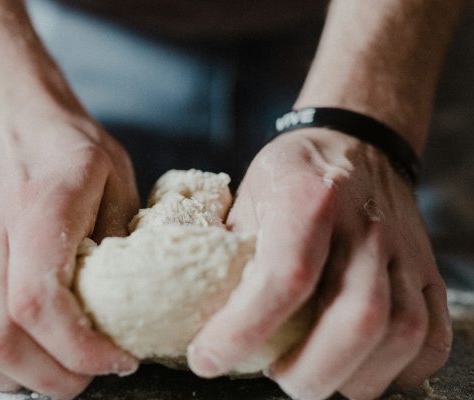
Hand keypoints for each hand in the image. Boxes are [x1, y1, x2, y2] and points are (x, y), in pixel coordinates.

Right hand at [0, 114, 139, 398]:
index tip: (118, 359)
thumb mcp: (117, 178)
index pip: (37, 300)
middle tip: (89, 374)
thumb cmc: (70, 153)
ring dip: (6, 374)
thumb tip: (129, 300)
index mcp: (39, 209)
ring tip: (48, 368)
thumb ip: (125, 236)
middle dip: (50, 376)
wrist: (13, 127)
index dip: (78, 347)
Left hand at [188, 129, 451, 398]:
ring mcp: (403, 249)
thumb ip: (230, 251)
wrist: (355, 144)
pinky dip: (400, 369)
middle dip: (310, 371)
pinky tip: (361, 368)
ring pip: (400, 333)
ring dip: (353, 376)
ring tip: (313, 376)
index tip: (207, 359)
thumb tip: (199, 311)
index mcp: (308, 198)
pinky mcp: (426, 269)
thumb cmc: (292, 174)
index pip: (285, 275)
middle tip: (275, 377)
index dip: (244, 329)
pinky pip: (431, 335)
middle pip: (357, 318)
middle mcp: (364, 224)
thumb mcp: (247, 196)